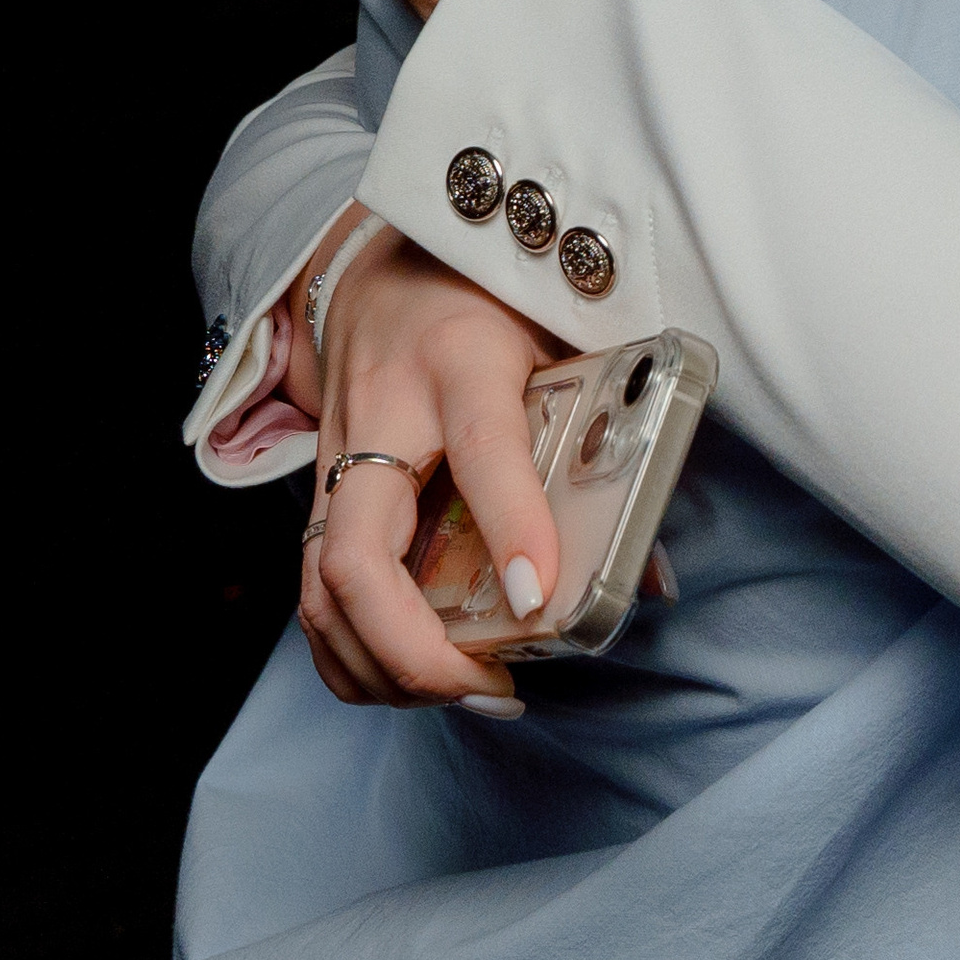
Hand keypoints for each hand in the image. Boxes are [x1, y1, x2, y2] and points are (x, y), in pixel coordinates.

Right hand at [298, 234, 560, 711]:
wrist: (386, 266)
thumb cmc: (489, 303)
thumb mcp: (559, 343)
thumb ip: (605, 441)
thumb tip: (648, 572)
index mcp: (460, 362)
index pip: (483, 447)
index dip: (512, 525)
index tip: (538, 597)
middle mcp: (382, 416)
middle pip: (358, 552)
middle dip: (412, 646)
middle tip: (488, 684)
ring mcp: (336, 461)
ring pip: (319, 591)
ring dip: (382, 667)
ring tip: (462, 692)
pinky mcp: (316, 496)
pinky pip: (311, 596)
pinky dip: (352, 657)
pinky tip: (411, 681)